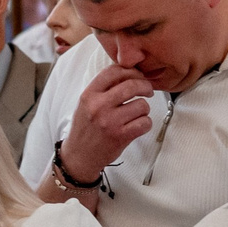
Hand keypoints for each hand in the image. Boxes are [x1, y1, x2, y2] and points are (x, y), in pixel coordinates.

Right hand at [59, 65, 155, 181]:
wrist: (79, 155)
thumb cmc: (86, 128)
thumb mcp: (86, 104)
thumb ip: (103, 89)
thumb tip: (128, 73)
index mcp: (89, 95)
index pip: (114, 71)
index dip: (131, 71)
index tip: (137, 76)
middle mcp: (98, 106)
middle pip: (132, 85)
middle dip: (145, 86)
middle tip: (147, 91)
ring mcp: (110, 121)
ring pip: (142, 105)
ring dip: (144, 110)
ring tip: (136, 115)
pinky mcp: (121, 136)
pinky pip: (145, 123)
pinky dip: (145, 124)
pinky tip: (137, 126)